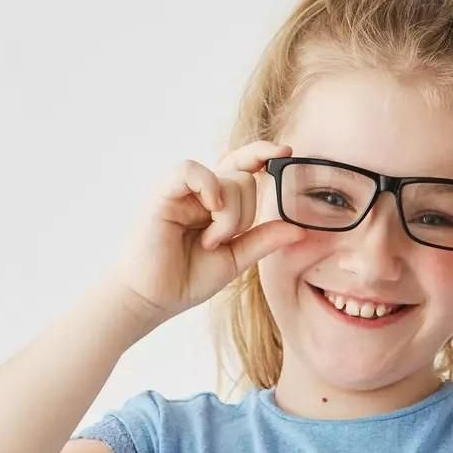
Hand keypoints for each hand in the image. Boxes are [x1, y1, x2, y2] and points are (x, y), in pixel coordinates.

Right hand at [110, 140, 305, 328]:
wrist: (154, 299)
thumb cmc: (187, 278)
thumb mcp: (236, 259)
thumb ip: (264, 240)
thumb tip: (299, 229)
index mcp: (218, 203)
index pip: (244, 166)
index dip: (264, 154)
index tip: (286, 153)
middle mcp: (202, 192)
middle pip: (244, 179)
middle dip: (244, 215)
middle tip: (220, 242)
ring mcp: (183, 190)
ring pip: (226, 178)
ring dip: (229, 216)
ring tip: (210, 241)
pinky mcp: (164, 193)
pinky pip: (191, 171)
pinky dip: (209, 186)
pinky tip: (211, 209)